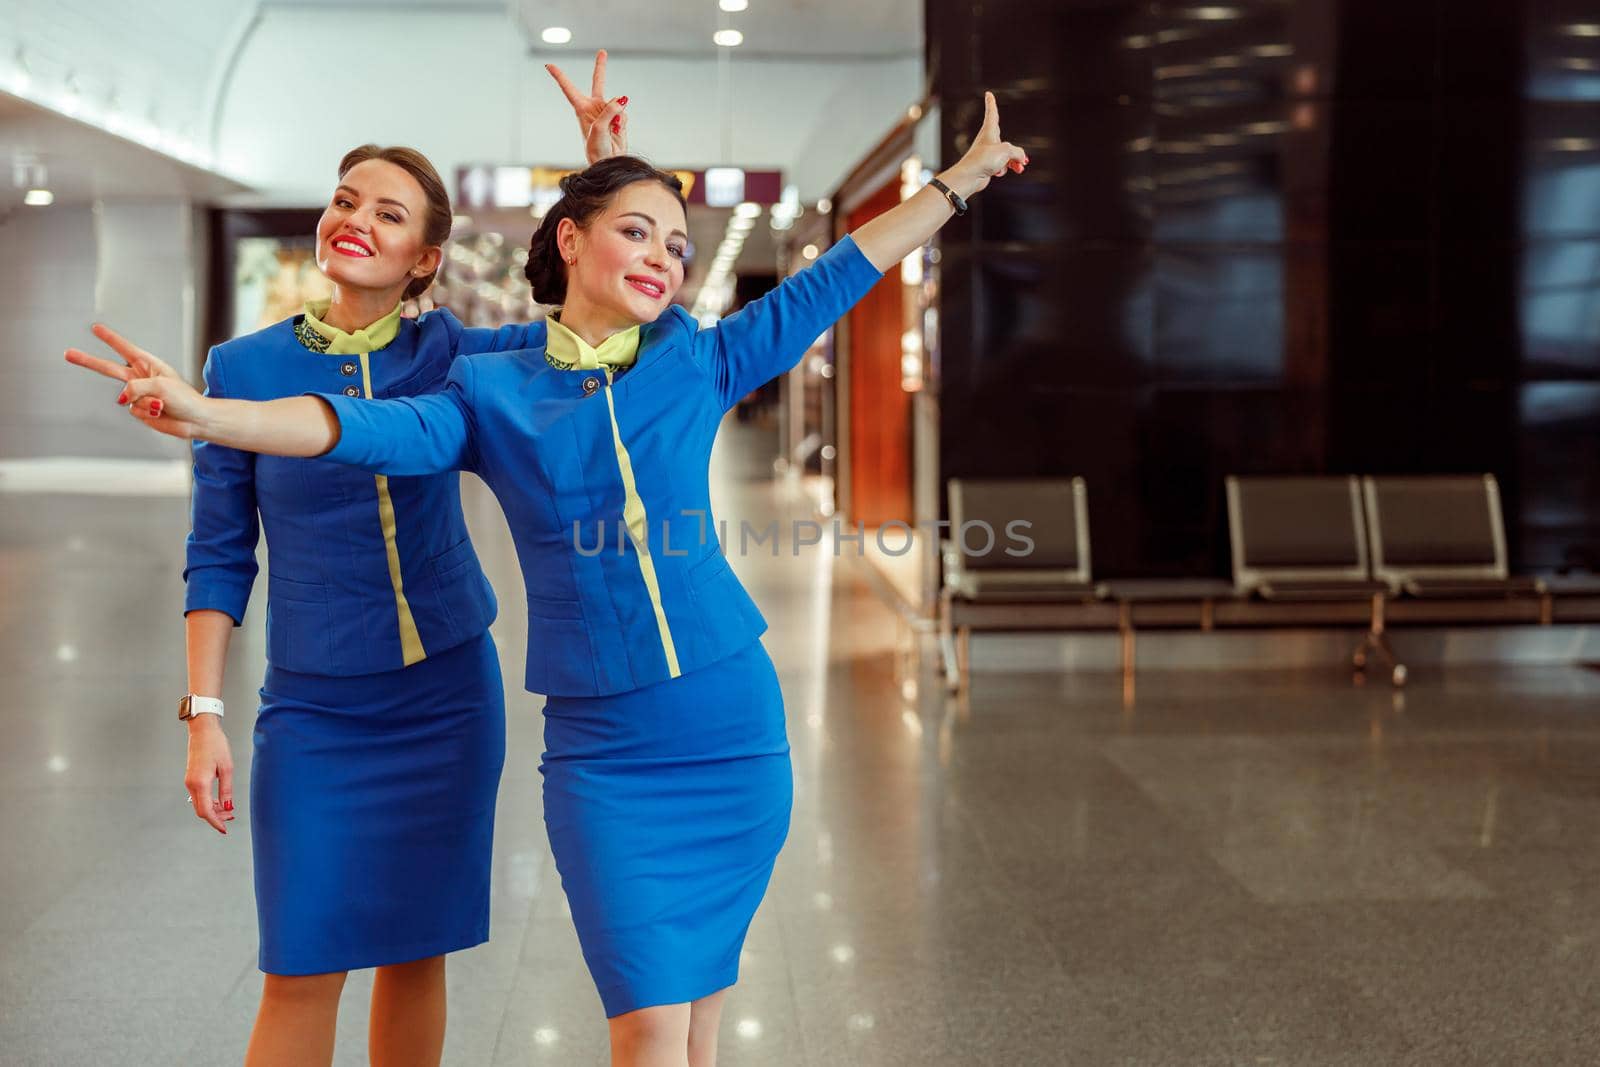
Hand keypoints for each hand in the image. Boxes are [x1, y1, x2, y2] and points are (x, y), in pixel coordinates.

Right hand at [64, 324, 207, 438]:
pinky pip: (133, 410)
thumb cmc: (184, 398)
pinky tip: (159, 412)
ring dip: (145, 402)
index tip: (95, 327)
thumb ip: (135, 388)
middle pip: (108, 368)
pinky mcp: (139, 409)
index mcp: (149, 364)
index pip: (124, 348)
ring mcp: (138, 394)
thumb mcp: (160, 386)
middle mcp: (141, 377)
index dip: (110, 338)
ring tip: (162, 404)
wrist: (194, 421)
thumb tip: (120, 399)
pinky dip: (146, 412)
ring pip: (126, 397)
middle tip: (68, 353)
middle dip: (88, 361)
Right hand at [184, 717, 234, 834]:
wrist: (203, 731)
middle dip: (216, 817)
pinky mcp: (191, 778)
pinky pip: (199, 796)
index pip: (206, 811)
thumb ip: (226, 790)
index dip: (215, 822)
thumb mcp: (227, 768)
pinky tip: (220, 801)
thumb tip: (228, 807)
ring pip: (199, 803)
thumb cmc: (216, 745)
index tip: (224, 829)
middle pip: (201, 810)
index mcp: (200, 783)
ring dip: (213, 810)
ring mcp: (189, 781)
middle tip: (231, 817)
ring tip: (229, 810)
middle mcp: (191, 784)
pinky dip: (209, 802)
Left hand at [546, 49, 629, 162]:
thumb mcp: (599, 128)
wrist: (609, 162)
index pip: (569, 89)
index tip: (548, 65)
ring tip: (612, 130)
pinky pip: (624, 114)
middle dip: (601, 67)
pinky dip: (623, 122)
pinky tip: (618, 131)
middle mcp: (594, 108)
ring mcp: (607, 112)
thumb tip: (622, 99)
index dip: (559, 76)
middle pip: (598, 82)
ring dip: (617, 115)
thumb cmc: (596, 149)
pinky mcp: (619, 119)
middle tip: (603, 52)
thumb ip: (610, 111)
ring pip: (617, 103)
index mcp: (581, 109)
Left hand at [941, 91, 1027, 200]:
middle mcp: (988, 140)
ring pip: (1007, 155)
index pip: (991, 112)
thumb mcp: (1006, 151)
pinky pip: (1002, 164)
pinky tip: (1002, 173)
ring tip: (1019, 168)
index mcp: (989, 131)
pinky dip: (1005, 168)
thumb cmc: (983, 160)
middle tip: (1023, 160)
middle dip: (1017, 152)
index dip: (991, 102)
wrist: (970, 177)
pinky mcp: (988, 165)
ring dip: (1015, 162)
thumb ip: (1018, 152)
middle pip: (1007, 141)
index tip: (988, 94)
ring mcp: (988, 153)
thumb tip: (1020, 160)